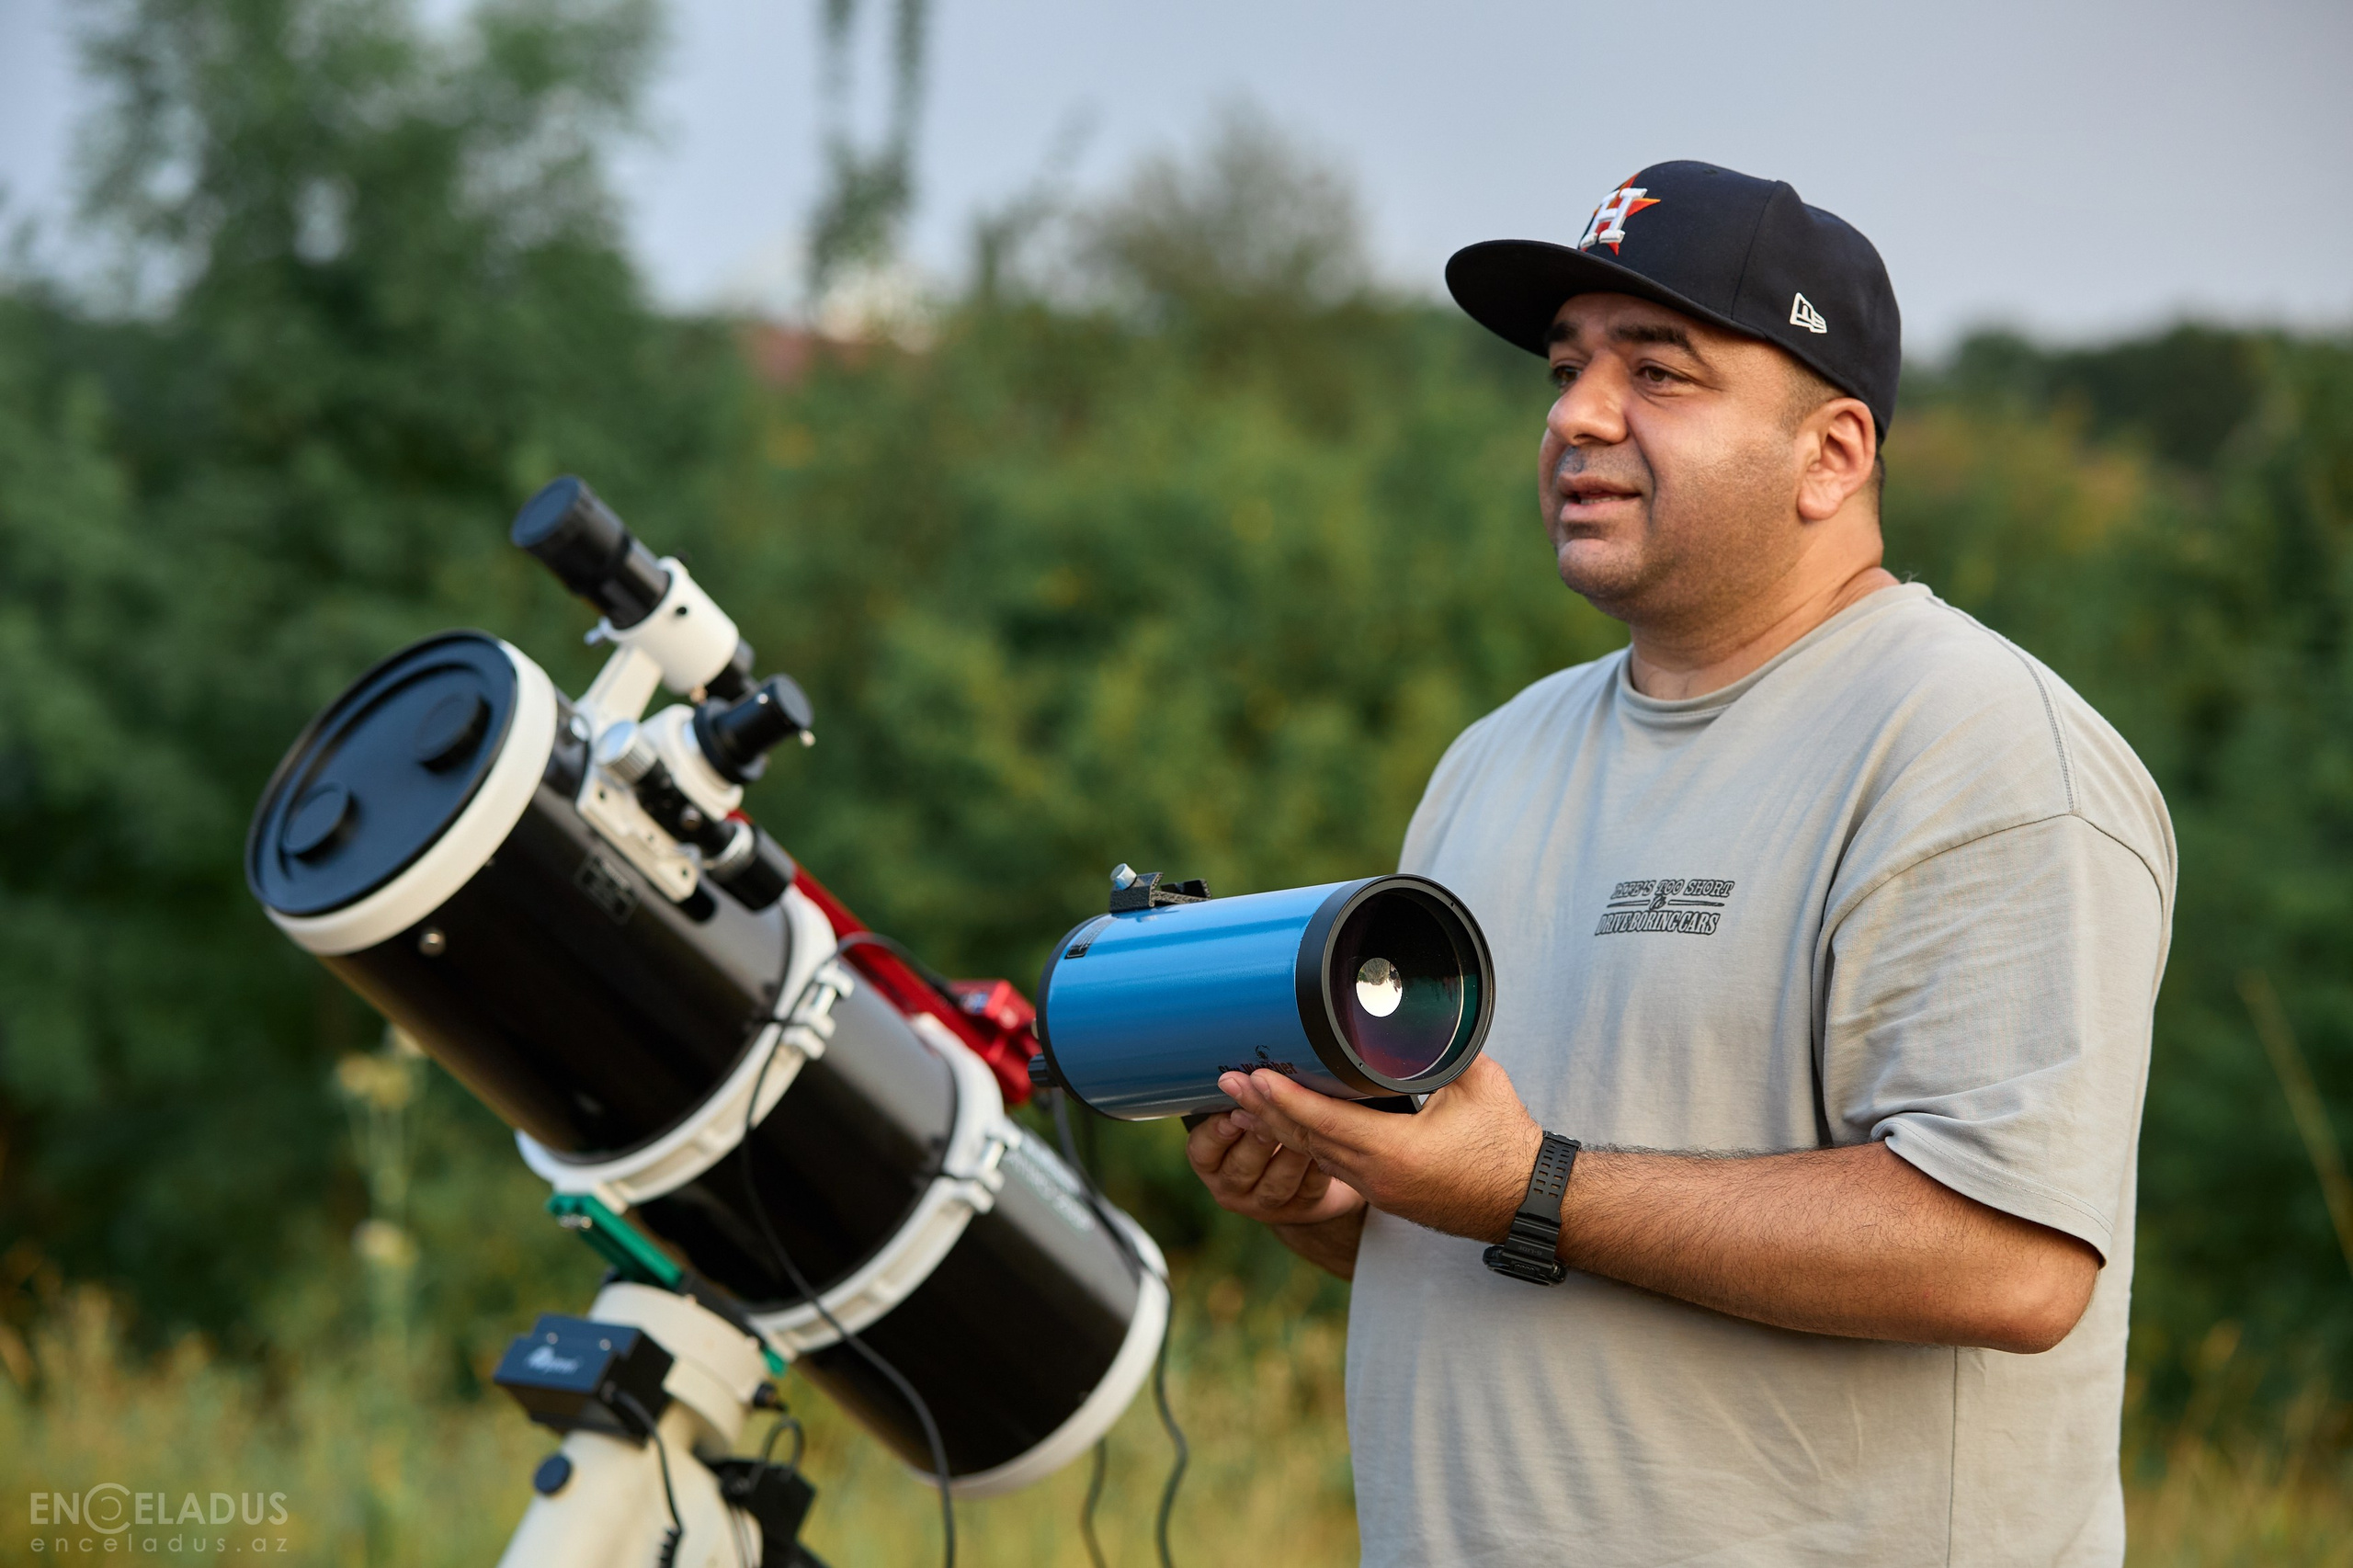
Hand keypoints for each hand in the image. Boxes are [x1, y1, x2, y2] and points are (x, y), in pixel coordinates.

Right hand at [1186, 1109, 1367, 1227]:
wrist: (1301, 1170)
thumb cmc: (1267, 1126)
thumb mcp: (1244, 1112)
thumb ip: (1241, 1096)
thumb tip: (1248, 1066)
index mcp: (1211, 1162)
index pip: (1202, 1150)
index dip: (1216, 1133)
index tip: (1232, 1113)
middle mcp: (1231, 1187)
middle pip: (1240, 1168)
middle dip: (1258, 1138)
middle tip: (1274, 1112)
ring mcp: (1265, 1204)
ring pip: (1277, 1183)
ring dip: (1292, 1153)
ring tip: (1306, 1126)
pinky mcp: (1299, 1210)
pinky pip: (1310, 1190)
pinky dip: (1319, 1167)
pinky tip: (1329, 1146)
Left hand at [1218, 1055, 1542, 1242]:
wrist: (1529, 1202)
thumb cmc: (1508, 1146)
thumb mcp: (1476, 1083)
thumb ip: (1438, 1049)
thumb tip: (1414, 1016)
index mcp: (1393, 1153)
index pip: (1323, 1121)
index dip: (1285, 1097)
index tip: (1254, 1076)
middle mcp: (1377, 1178)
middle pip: (1306, 1141)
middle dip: (1265, 1109)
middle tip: (1228, 1082)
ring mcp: (1379, 1190)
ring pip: (1316, 1156)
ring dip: (1280, 1127)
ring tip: (1245, 1102)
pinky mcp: (1386, 1194)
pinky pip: (1335, 1166)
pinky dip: (1306, 1144)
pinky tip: (1290, 1128)